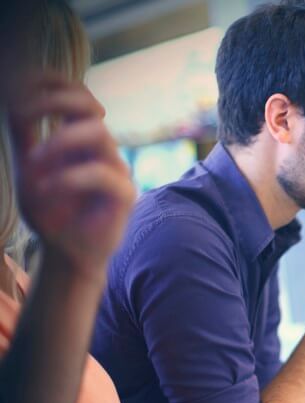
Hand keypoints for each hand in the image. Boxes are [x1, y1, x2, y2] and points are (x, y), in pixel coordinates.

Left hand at [8, 74, 134, 281]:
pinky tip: (46, 192)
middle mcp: (100, 150)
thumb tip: (17, 97)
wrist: (68, 254)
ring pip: (97, 132)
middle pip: (89, 105)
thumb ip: (25, 134)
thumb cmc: (51, 213)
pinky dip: (66, 178)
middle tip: (27, 117)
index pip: (76, 94)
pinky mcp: (125, 193)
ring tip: (34, 166)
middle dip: (56, 101)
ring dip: (57, 142)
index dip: (54, 83)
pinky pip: (100, 173)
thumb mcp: (28, 168)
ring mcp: (116, 169)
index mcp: (78, 139)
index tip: (24, 99)